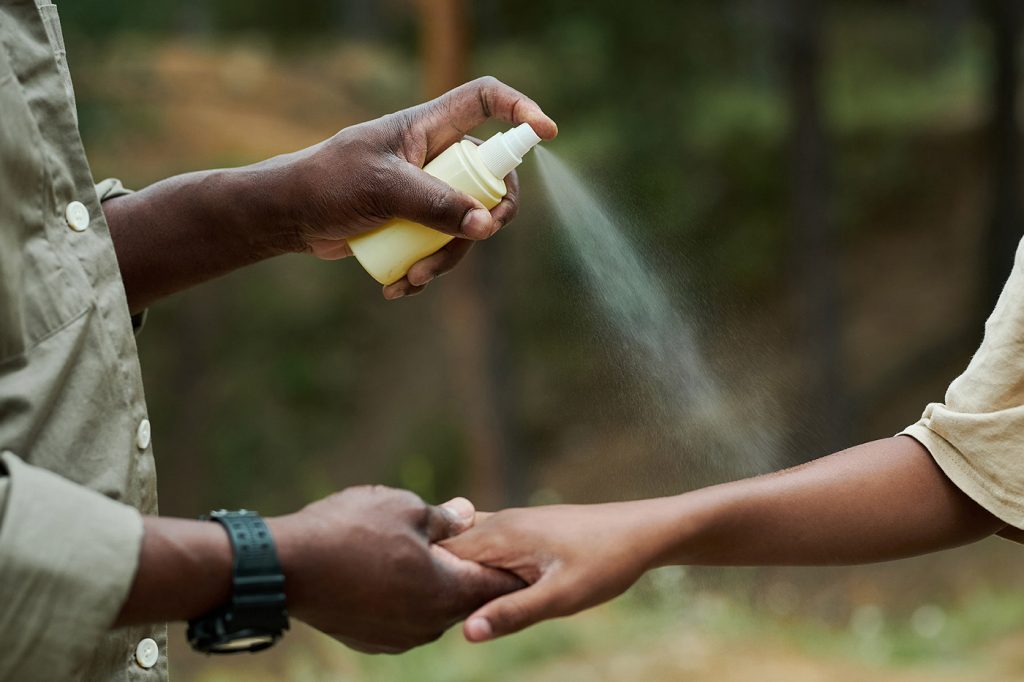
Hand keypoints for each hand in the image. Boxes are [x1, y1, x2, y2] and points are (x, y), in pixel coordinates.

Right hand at [267, 486, 523, 652]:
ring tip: (430, 555)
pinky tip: (394, 572)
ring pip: (433, 609)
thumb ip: (444, 518)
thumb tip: (467, 512)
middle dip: (471, 573)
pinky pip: (404, 618)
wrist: (286, 566)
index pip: (494, 584)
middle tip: (477, 549)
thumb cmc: (349, 530)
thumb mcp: (404, 508)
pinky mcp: (372, 640)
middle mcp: (428, 623)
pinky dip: (407, 597)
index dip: (507, 564)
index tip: (519, 552)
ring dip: (437, 586)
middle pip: (465, 598)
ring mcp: (399, 636)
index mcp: (446, 591)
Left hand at [279, 76, 557, 298]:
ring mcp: (429, 191)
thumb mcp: (384, 190)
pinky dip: (428, 271)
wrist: (291, 217)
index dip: (519, 110)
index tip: (546, 133)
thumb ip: (436, 204)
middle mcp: (436, 155)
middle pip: (490, 178)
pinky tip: (399, 287)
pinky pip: (444, 247)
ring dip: (448, 258)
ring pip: (468, 224)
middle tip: (475, 237)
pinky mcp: (418, 223)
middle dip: (486, 217)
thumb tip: (486, 226)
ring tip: (413, 279)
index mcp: (429, 127)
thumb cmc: (328, 184)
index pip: (484, 100)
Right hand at [441, 502, 660, 641]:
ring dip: (459, 573)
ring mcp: (511, 521)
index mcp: (500, 534)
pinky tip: (489, 590)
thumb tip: (466, 632)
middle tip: (437, 616)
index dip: (427, 583)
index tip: (425, 612)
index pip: (439, 555)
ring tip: (462, 607)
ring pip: (466, 546)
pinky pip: (485, 544)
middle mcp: (500, 521)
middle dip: (438, 579)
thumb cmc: (606, 563)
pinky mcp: (524, 527)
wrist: (643, 531)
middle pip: (447, 550)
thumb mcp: (561, 597)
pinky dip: (478, 565)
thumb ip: (512, 613)